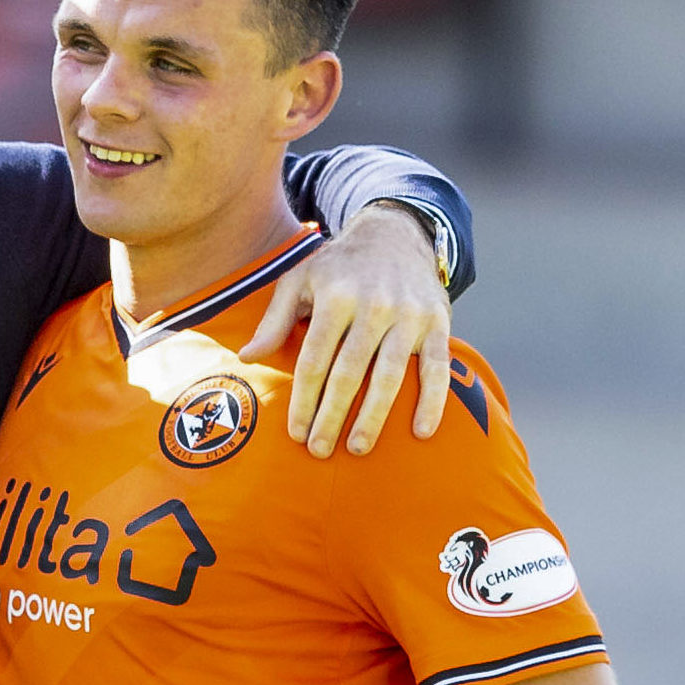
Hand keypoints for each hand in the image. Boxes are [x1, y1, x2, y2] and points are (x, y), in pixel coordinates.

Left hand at [239, 205, 450, 457]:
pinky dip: (432, 401)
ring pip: (390, 376)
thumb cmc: (337, 267)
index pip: (314, 360)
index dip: (303, 400)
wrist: (394, 234)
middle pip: (349, 373)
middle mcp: (373, 306)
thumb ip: (274, 321)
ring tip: (358, 448)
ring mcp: (408, 316)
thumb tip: (246, 358)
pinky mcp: (438, 323)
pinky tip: (421, 432)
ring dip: (374, 417)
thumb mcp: (299, 281)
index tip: (295, 432)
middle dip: (332, 416)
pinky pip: (437, 368)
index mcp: (335, 297)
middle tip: (319, 450)